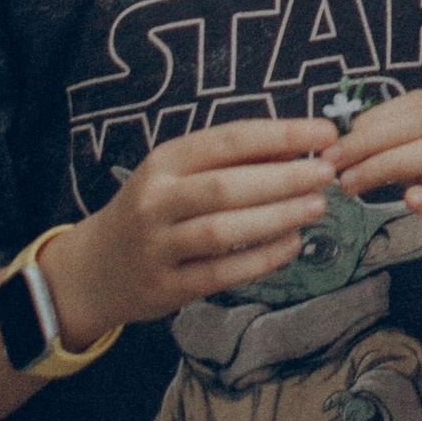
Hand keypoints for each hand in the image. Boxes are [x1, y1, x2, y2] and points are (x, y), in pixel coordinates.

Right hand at [48, 118, 338, 344]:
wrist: (94, 269)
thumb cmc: (155, 209)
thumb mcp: (180, 174)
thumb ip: (234, 160)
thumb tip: (301, 145)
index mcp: (166, 161)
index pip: (230, 139)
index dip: (282, 134)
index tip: (326, 133)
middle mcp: (156, 200)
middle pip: (227, 185)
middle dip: (284, 178)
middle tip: (327, 174)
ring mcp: (157, 246)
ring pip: (223, 230)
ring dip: (276, 217)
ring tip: (317, 207)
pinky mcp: (165, 288)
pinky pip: (220, 273)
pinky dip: (260, 260)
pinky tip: (291, 246)